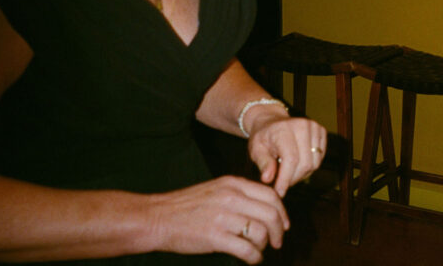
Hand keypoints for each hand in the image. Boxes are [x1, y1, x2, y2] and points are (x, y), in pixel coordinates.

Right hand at [147, 175, 288, 263]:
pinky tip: (252, 260)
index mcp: (233, 184)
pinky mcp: (215, 237)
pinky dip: (254, 257)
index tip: (284, 224)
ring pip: (261, 232)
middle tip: (278, 242)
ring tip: (259, 250)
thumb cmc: (186, 206)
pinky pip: (246, 249)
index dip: (282, 212)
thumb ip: (239, 195)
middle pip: (271, 213)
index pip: (270, 195)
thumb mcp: (216, 190)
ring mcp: (223, 217)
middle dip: (279, 231)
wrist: (158, 217)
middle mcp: (231, 197)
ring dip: (265, 245)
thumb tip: (264, 208)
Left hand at [248, 116, 327, 196]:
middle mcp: (302, 125)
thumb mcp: (256, 150)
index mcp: (283, 129)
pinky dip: (310, 166)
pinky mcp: (321, 131)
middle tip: (282, 182)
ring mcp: (314, 127)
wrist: (272, 120)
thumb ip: (263, 163)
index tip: (280, 192)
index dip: (286, 179)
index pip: (291, 159)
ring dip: (302, 174)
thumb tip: (268, 179)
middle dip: (293, 178)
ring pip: (315, 163)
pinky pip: (320, 158)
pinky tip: (298, 164)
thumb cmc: (263, 137)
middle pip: (305, 163)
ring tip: (289, 171)